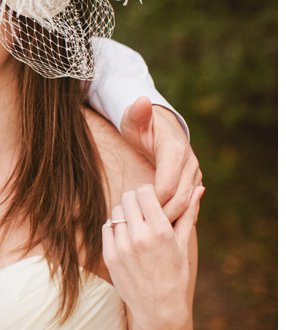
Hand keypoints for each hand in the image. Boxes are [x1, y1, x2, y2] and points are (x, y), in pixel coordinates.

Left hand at [102, 184, 203, 329]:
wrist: (159, 308)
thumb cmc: (175, 274)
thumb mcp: (183, 245)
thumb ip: (188, 213)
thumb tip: (199, 188)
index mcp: (161, 231)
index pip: (144, 191)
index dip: (147, 192)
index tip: (151, 198)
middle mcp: (140, 237)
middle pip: (127, 197)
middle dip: (135, 200)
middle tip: (142, 210)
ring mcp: (122, 247)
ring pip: (115, 212)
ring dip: (124, 214)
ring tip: (135, 225)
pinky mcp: (109, 256)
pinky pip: (106, 228)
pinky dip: (115, 228)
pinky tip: (126, 238)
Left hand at [120, 96, 201, 221]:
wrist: (159, 123)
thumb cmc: (140, 122)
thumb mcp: (134, 117)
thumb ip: (137, 112)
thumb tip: (142, 101)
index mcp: (175, 150)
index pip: (167, 186)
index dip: (152, 201)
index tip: (135, 209)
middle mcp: (190, 163)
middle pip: (180, 199)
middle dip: (161, 214)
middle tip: (141, 226)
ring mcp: (194, 172)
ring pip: (187, 203)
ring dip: (169, 217)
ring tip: (148, 228)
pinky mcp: (193, 180)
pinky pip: (188, 202)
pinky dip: (175, 213)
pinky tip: (158, 224)